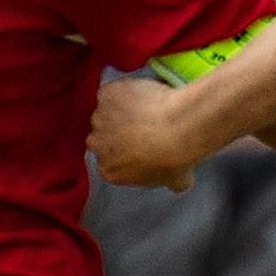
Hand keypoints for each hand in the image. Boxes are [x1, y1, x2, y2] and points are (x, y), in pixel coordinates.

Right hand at [89, 74, 201, 190]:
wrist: (178, 127)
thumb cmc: (177, 157)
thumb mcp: (176, 181)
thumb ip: (169, 182)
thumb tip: (178, 183)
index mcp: (108, 170)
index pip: (109, 160)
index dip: (124, 150)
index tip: (138, 144)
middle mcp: (97, 146)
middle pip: (102, 136)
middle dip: (117, 131)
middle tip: (142, 125)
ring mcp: (99, 117)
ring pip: (107, 111)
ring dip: (121, 110)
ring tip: (145, 108)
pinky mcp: (105, 94)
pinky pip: (113, 92)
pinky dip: (125, 92)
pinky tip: (143, 95)